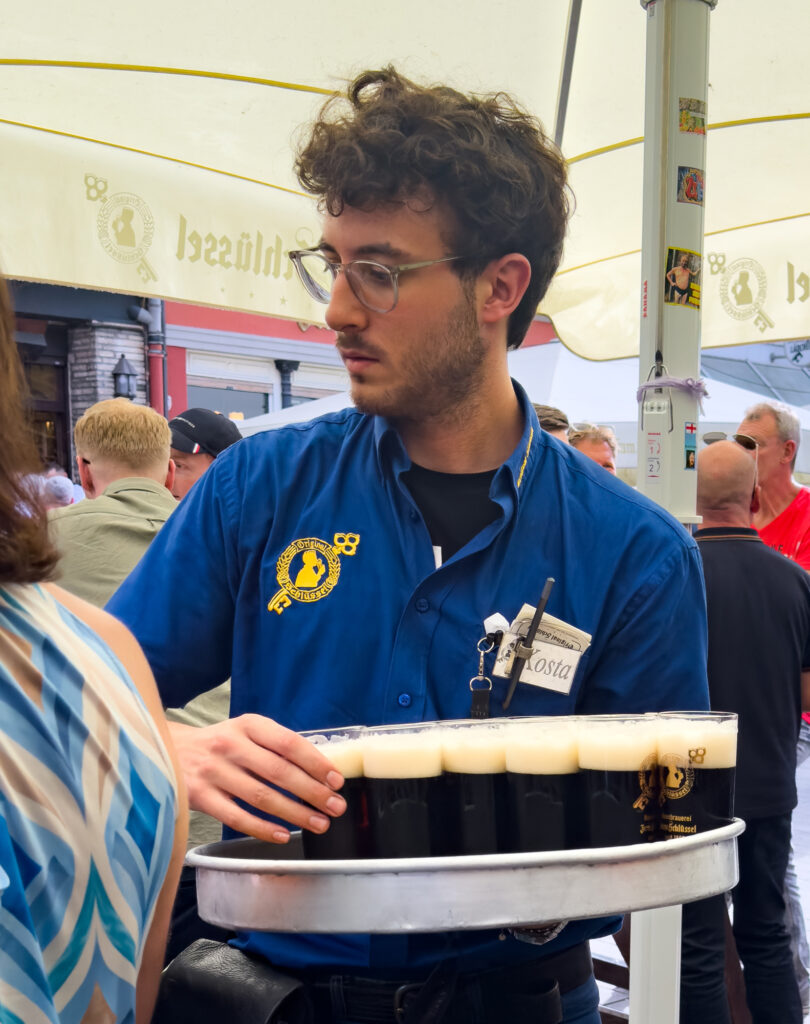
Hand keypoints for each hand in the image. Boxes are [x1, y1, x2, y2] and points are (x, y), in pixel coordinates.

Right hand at [168, 715, 345, 843]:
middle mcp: (231, 745)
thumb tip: (319, 770)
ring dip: (295, 813)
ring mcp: (214, 772)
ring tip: (319, 824)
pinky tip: (283, 835)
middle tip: (336, 807)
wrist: (165, 750)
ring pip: (262, 797)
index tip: (336, 780)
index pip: (289, 743)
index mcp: (248, 725)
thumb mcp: (245, 732)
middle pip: (279, 772)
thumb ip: (274, 745)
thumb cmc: (218, 744)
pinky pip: (237, 817)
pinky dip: (262, 828)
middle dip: (313, 792)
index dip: (316, 763)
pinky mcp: (200, 797)